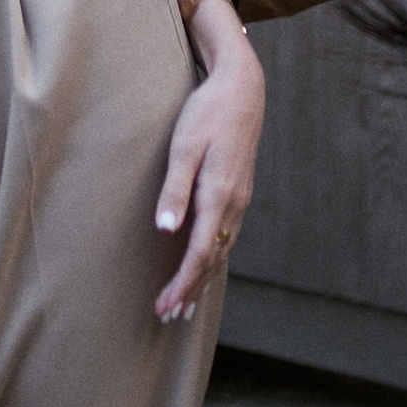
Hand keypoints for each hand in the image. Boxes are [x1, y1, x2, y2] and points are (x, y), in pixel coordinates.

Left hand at [152, 0, 262, 323]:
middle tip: (168, 317)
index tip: (163, 306)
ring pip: (222, 250)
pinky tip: (205, 264)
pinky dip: (213, 258)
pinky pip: (226, 236)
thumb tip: (166, 229)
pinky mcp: (238, 192)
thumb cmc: (207, 113)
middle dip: (190, 290)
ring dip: (202, 278)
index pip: (198, 254)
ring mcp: (240, 200)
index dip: (181, 283)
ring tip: (184, 302)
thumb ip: (175, 189)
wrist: (242, 89)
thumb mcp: (184, 146)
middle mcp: (233, 205)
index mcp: (219, 196)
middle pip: (211, 260)